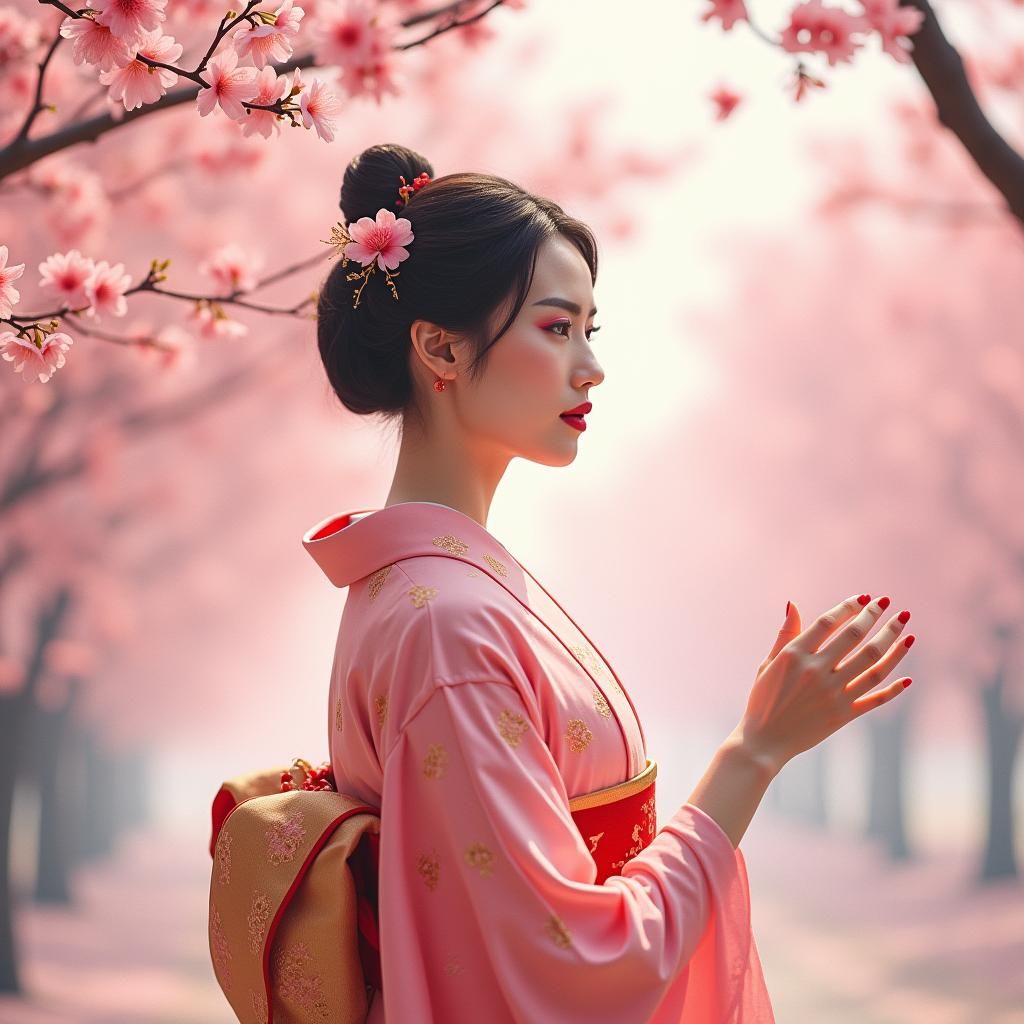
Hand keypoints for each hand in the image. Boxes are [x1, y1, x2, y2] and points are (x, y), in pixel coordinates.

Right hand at [734, 594, 915, 772]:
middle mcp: (817, 672)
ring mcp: (833, 694)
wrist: (765, 741)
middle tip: (889, 604)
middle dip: (875, 617)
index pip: (829, 622)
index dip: (849, 607)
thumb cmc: (763, 700)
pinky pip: (875, 699)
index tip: (865, 598)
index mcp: (795, 656)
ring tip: (907, 630)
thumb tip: (793, 604)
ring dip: (893, 644)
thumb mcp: (768, 664)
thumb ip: (785, 634)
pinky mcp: (843, 715)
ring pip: (872, 664)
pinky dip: (894, 689)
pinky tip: (907, 677)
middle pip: (855, 637)